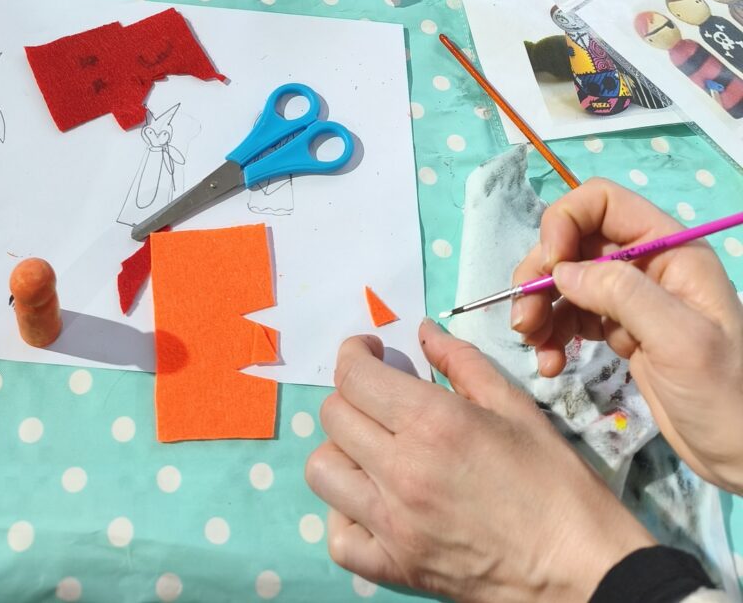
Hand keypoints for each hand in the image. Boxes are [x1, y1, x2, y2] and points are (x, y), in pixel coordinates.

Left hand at [305, 326, 652, 601]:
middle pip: (333, 415)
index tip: (372, 351)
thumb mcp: (515, 406)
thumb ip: (461, 362)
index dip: (355, 352)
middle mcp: (401, 471)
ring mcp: (393, 524)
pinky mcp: (395, 568)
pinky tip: (373, 502)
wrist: (580, 570)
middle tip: (380, 395)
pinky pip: (338, 537)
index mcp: (432, 423)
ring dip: (342, 450)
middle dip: (351, 393)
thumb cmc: (555, 483)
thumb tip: (422, 332)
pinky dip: (345, 515)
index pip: (354, 375)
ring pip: (322, 470)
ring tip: (373, 448)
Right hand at [512, 178, 742, 492]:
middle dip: (542, 273)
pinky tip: (550, 363)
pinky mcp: (621, 331)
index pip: (603, 202)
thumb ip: (622, 294)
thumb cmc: (726, 394)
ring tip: (531, 343)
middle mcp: (647, 264)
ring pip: (566, 280)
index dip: (566, 222)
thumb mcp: (680, 340)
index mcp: (669, 249)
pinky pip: (572, 317)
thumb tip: (561, 270)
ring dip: (540, 306)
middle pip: (574, 241)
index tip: (550, 267)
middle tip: (525, 316)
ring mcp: (632, 299)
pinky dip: (552, 334)